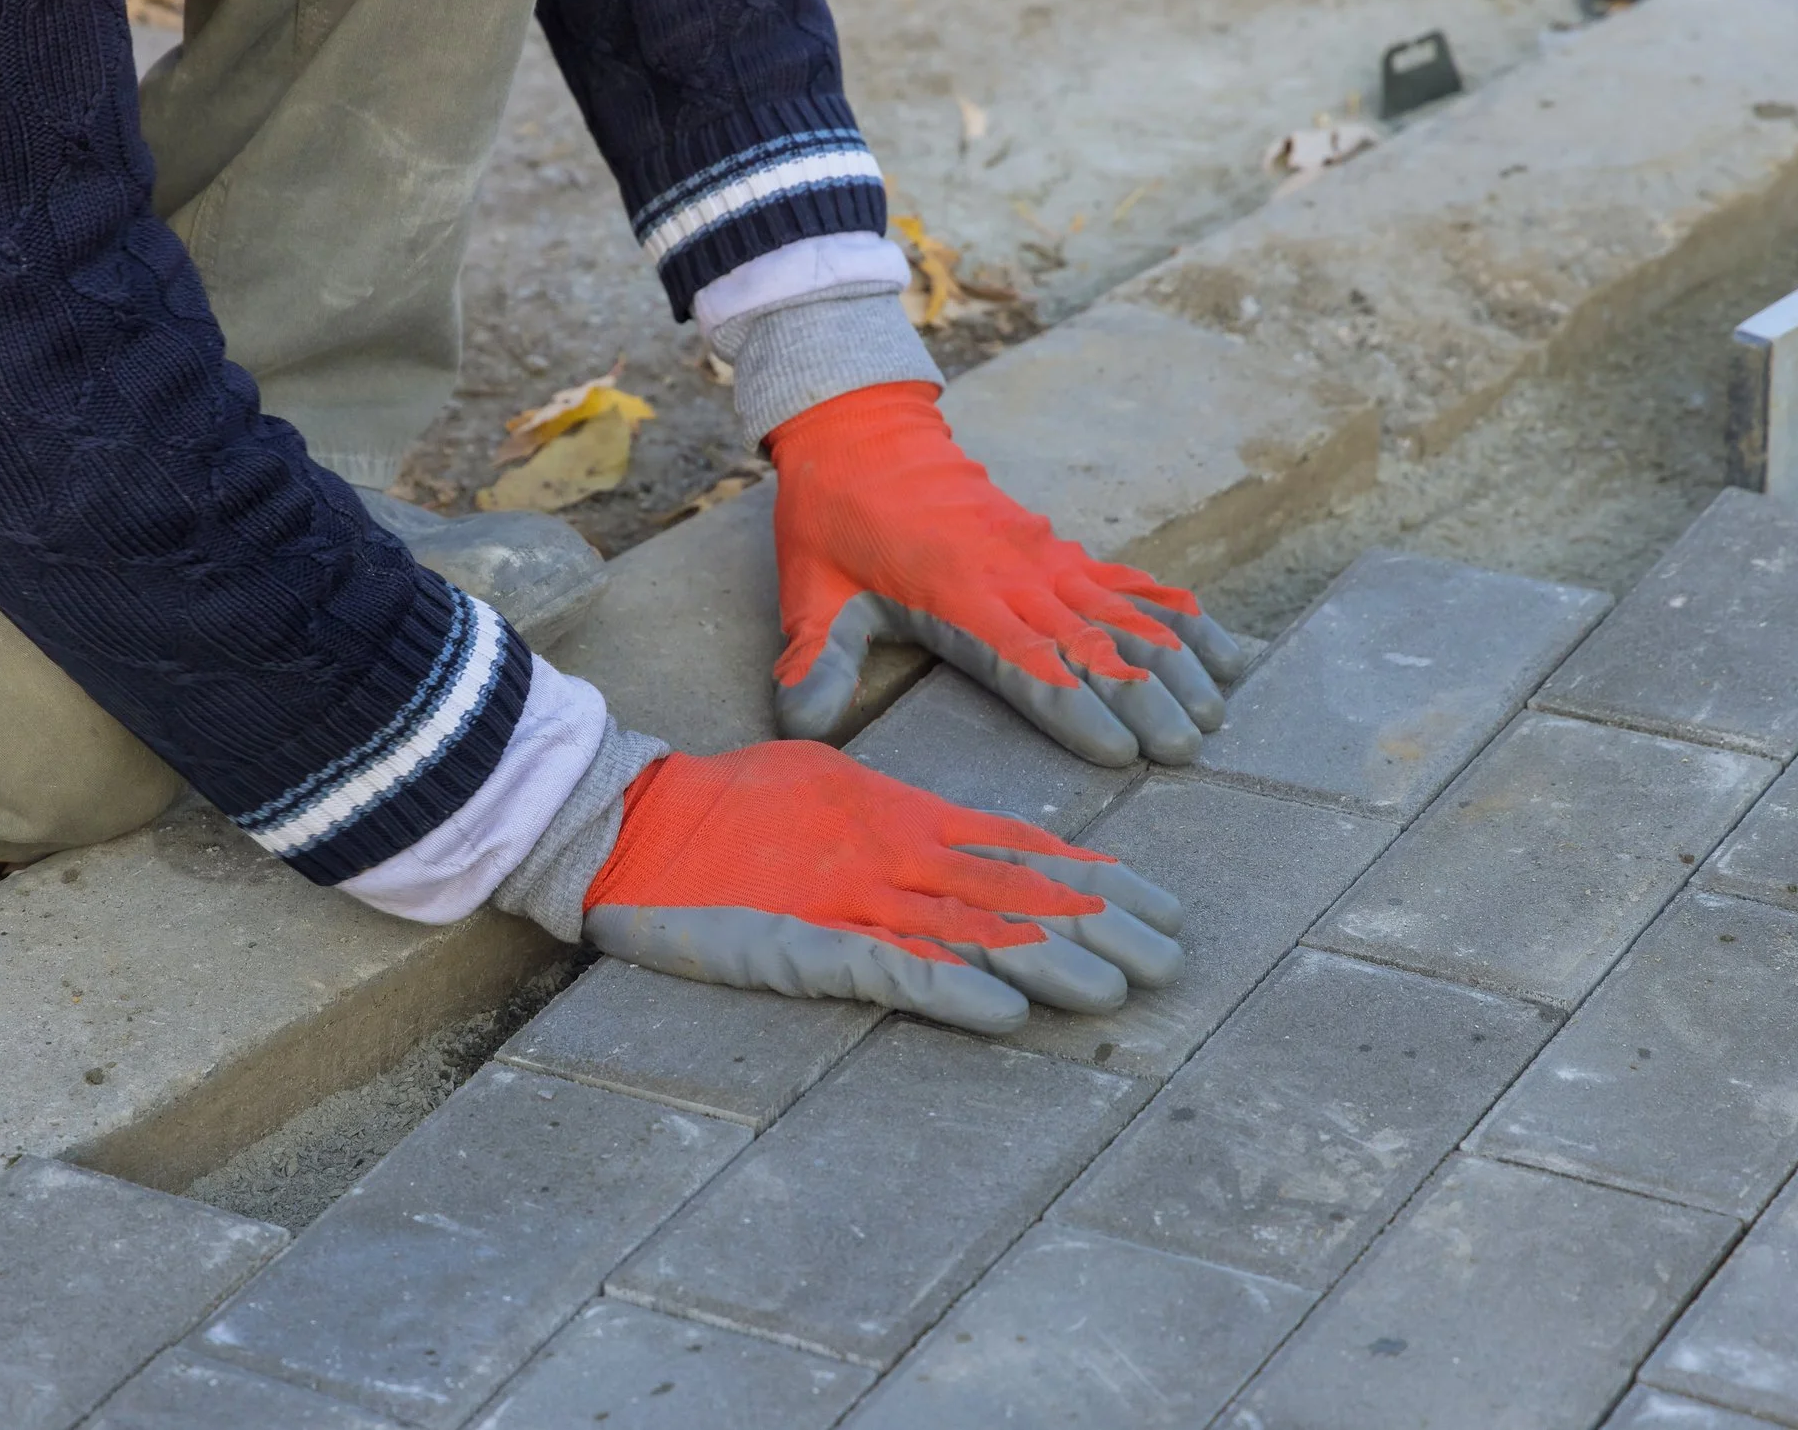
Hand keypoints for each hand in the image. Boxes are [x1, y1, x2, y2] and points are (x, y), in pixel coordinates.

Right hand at [582, 741, 1183, 1035]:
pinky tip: (1007, 1011)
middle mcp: (891, 852)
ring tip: (1119, 991)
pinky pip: (888, 970)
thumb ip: (887, 815)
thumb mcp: (821, 786)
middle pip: (1015, 890)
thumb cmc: (719, 802)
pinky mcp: (802, 943)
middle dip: (1100, 925)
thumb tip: (943, 839)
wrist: (625, 819)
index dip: (1096, 879)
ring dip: (1050, 963)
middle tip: (1172, 958)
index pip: (1019, 847)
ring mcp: (849, 897)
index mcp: (899, 813)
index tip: (1159, 906)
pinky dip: (950, 989)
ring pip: (970, 932)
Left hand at [767, 381, 1249, 765]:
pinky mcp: (1061, 550)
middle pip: (1095, 644)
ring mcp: (1047, 558)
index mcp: (960, 592)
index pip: (1028, 660)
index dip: (1077, 707)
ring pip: (1128, 614)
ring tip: (1217, 711)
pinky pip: (1132, 584)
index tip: (1121, 752)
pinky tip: (1223, 649)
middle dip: (1147, 698)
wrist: (863, 434)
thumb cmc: (837, 518)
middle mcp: (1017, 575)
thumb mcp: (813, 588)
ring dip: (1177, 662)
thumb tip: (799, 721)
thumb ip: (814, 658)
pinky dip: (1179, 615)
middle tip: (1188, 749)